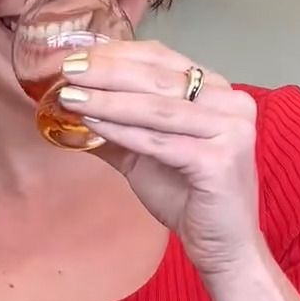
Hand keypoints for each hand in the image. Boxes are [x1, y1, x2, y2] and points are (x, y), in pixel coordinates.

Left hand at [59, 39, 262, 278]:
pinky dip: (123, 130)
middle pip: (158, 78)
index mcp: (218, 91)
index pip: (162, 58)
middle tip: (68, 70)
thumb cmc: (188, 197)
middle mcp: (231, 103)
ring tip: (71, 96)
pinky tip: (92, 122)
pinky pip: (160, 141)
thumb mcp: (145, 153)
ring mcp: (230, 130)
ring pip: (157, 108)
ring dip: (108, 100)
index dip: (117, 54)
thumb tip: (68, 106)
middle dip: (108, 72)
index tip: (77, 56)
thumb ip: (115, 127)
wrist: (222, 245)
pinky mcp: (219, 161)